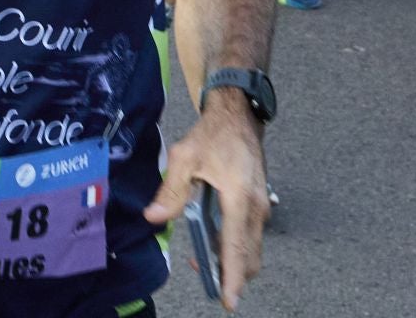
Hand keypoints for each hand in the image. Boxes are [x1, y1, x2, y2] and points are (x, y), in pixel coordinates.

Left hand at [145, 99, 268, 311]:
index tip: (229, 301)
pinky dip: (235, 246)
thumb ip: (171, 190)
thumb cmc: (213, 134)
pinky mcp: (259, 204)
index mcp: (239, 198)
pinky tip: (213, 241)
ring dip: (232, 261)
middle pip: (248, 256)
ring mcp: (261, 207)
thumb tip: (155, 218)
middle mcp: (256, 208)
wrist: (238, 115)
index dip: (232, 277)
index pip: (237, 248)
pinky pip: (250, 236)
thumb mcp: (185, 157)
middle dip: (231, 275)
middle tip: (206, 280)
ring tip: (203, 260)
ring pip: (251, 249)